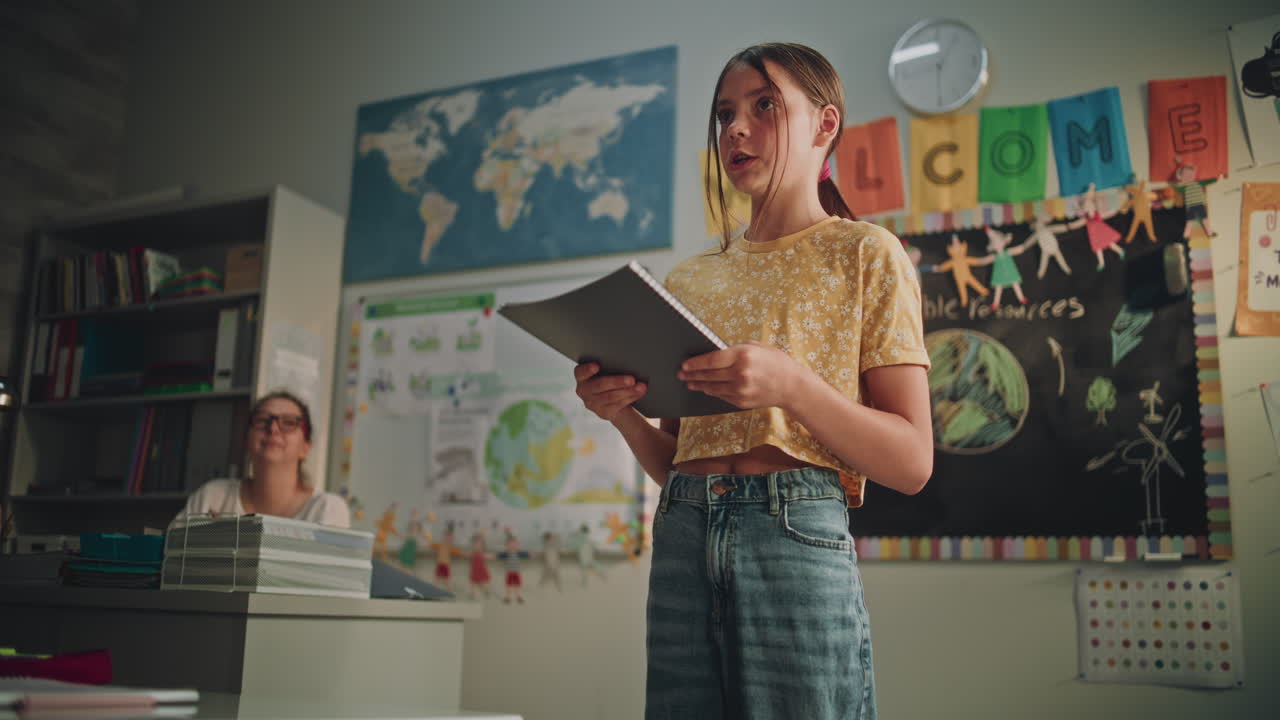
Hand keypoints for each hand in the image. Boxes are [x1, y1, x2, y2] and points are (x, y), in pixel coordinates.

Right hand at [574, 362, 645, 421]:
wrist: (614, 398)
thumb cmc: (610, 376)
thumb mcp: (607, 370)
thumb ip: (610, 365)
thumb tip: (628, 361)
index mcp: (582, 376)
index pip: (580, 372)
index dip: (587, 369)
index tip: (597, 366)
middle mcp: (583, 390)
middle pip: (600, 385)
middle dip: (617, 382)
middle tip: (632, 379)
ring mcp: (592, 403)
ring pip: (611, 396)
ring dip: (628, 391)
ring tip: (641, 386)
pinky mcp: (603, 413)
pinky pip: (617, 405)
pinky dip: (630, 398)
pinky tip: (639, 393)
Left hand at [677, 340, 806, 409]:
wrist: (792, 385)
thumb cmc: (775, 362)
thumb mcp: (757, 347)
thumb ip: (735, 349)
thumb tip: (713, 352)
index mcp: (742, 355)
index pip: (711, 360)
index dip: (695, 363)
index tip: (684, 365)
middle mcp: (740, 373)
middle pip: (708, 375)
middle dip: (692, 375)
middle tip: (680, 374)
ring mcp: (740, 390)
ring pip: (712, 387)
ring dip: (699, 385)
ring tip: (690, 382)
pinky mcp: (742, 402)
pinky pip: (722, 396)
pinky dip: (713, 391)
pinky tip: (706, 388)